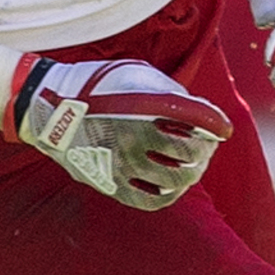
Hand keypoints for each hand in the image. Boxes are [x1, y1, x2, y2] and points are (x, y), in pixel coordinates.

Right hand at [9, 55, 230, 209]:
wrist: (50, 107)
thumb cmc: (100, 87)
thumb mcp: (136, 75)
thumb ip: (171, 93)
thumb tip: (203, 114)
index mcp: (145, 104)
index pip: (196, 117)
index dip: (217, 124)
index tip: (224, 130)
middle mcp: (136, 134)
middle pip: (192, 151)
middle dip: (206, 149)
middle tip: (206, 146)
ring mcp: (123, 162)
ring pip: (177, 178)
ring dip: (192, 172)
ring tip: (191, 166)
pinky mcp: (110, 183)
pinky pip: (151, 199)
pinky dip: (170, 194)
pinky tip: (172, 185)